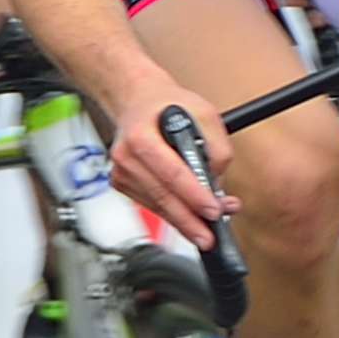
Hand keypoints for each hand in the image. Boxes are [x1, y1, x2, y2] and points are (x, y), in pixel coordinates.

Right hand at [95, 57, 229, 248]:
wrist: (137, 100)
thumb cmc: (167, 105)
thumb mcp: (204, 113)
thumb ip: (218, 147)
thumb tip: (217, 182)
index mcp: (140, 135)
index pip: (171, 173)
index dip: (194, 195)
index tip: (213, 210)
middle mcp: (126, 156)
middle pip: (161, 197)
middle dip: (189, 220)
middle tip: (209, 237)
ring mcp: (121, 172)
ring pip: (157, 206)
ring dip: (184, 219)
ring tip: (208, 225)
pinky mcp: (122, 183)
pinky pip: (151, 204)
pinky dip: (171, 211)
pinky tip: (188, 212)